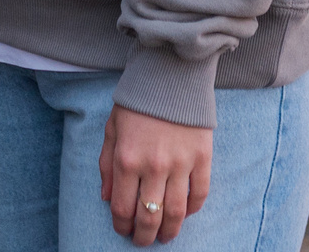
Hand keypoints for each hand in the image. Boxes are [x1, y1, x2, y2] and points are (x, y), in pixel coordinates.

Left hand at [99, 104, 211, 243]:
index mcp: (126, 159)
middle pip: (149, 217)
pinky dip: (192, 210)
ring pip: (175, 213)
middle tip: (143, 241)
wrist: (170, 74)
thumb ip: (106, 165)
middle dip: (144, 236)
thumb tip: (107, 197)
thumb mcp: (112, 129)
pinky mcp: (202, 157)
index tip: (123, 231)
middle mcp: (152, 166)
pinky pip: (199, 194)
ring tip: (165, 237)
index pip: (123, 208)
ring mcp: (180, 163)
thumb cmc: (137, 102)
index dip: (122, 226)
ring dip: (169, 231)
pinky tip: (185, 214)